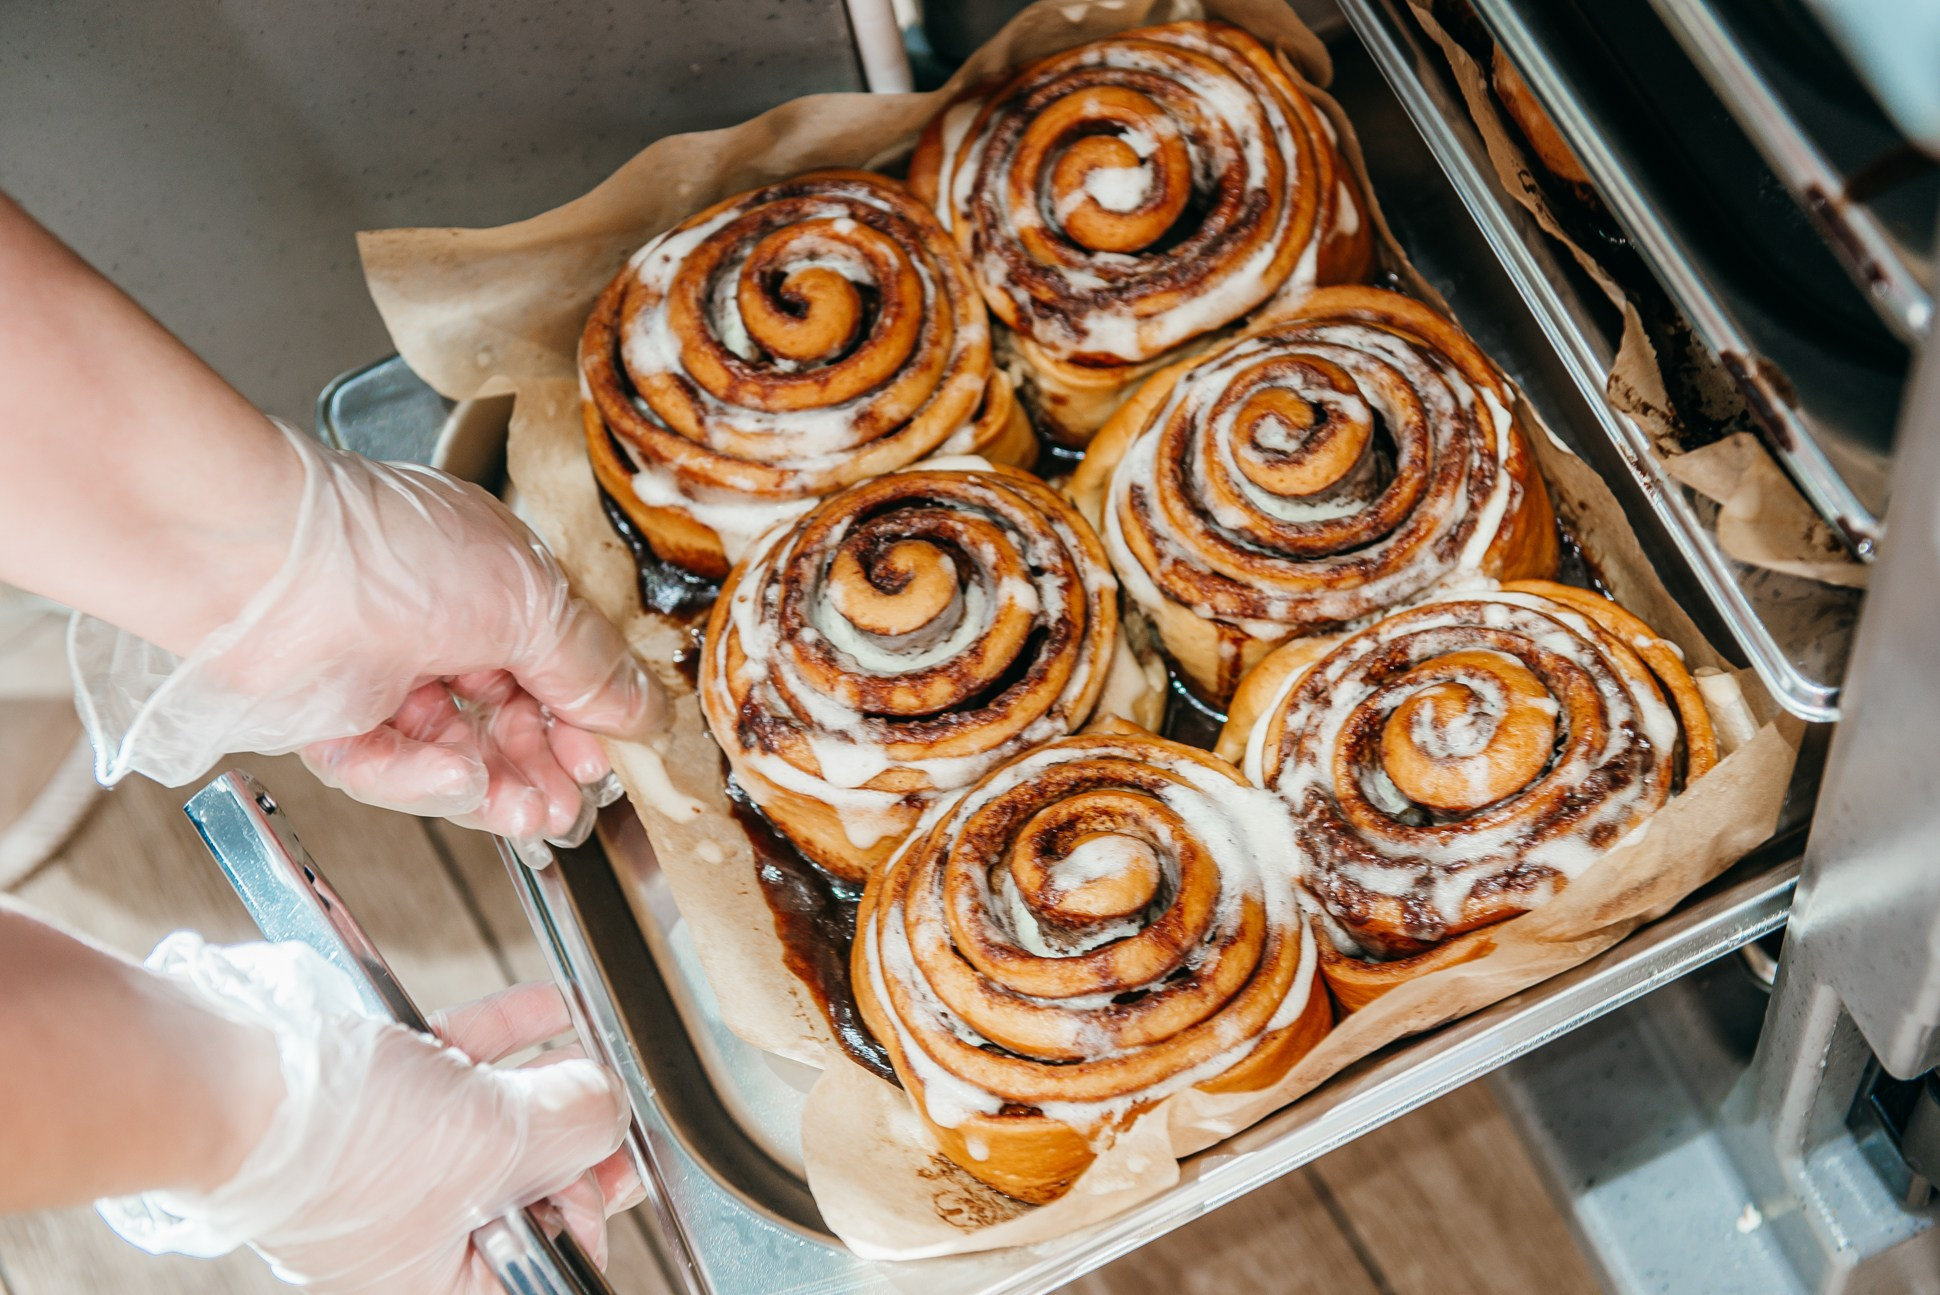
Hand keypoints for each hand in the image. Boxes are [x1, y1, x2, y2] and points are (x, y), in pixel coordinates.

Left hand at [72, 422, 660, 846]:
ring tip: (534, 815)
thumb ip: (588, 665)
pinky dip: (423, 779)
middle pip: (505, 713)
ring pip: (451, 749)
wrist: (261, 567)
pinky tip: (459, 781)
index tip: (609, 755)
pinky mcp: (329, 717)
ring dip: (497, 785)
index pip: (551, 660)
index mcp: (491, 579)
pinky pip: (386, 765)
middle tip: (574, 801)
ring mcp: (381, 672)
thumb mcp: (528, 602)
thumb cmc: (386, 550)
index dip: (582, 713)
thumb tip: (641, 706)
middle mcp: (435, 623)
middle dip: (544, 762)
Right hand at [102, 938, 640, 1293]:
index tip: (622, 1157)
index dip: (594, 1202)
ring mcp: (388, 1159)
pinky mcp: (370, 1095)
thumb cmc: (341, 1147)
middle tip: (613, 1091)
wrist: (234, 1075)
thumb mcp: (501, 1145)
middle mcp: (411, 1229)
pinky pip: (456, 1068)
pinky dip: (505, 1037)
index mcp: (438, 1282)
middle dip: (573, 1128)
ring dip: (549, 1073)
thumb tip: (611, 1104)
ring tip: (591, 1039)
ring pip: (492, 1115)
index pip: (549, 1258)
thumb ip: (577, 1126)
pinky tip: (550, 1006)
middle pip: (525, 1180)